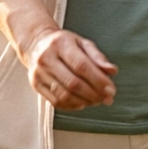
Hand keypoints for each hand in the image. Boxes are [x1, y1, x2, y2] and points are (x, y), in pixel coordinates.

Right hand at [0, 0, 116, 110]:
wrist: (36, 44)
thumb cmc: (63, 44)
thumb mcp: (82, 43)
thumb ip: (98, 57)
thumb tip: (111, 71)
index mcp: (60, 44)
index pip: (81, 65)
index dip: (98, 80)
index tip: (111, 89)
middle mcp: (46, 58)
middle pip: (73, 83)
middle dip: (94, 94)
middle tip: (106, 98)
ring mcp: (39, 73)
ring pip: (64, 95)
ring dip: (84, 101)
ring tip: (96, 101)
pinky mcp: (35, 84)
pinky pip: (56, 101)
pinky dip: (72, 106)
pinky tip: (82, 102)